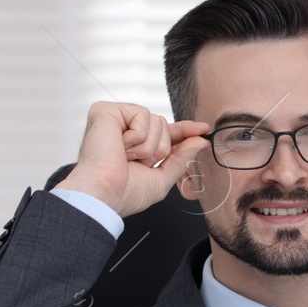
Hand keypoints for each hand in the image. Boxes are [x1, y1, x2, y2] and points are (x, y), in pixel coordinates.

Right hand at [55, 102, 210, 217]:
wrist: (103, 195)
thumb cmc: (125, 193)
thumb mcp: (162, 179)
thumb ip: (181, 158)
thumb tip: (201, 141)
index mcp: (137, 146)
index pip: (166, 133)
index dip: (185, 131)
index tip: (204, 129)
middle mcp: (125, 130)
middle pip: (164, 124)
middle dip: (159, 149)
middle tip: (136, 163)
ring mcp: (115, 119)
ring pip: (156, 120)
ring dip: (147, 146)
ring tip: (126, 156)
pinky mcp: (106, 110)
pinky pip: (142, 115)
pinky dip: (136, 136)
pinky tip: (119, 146)